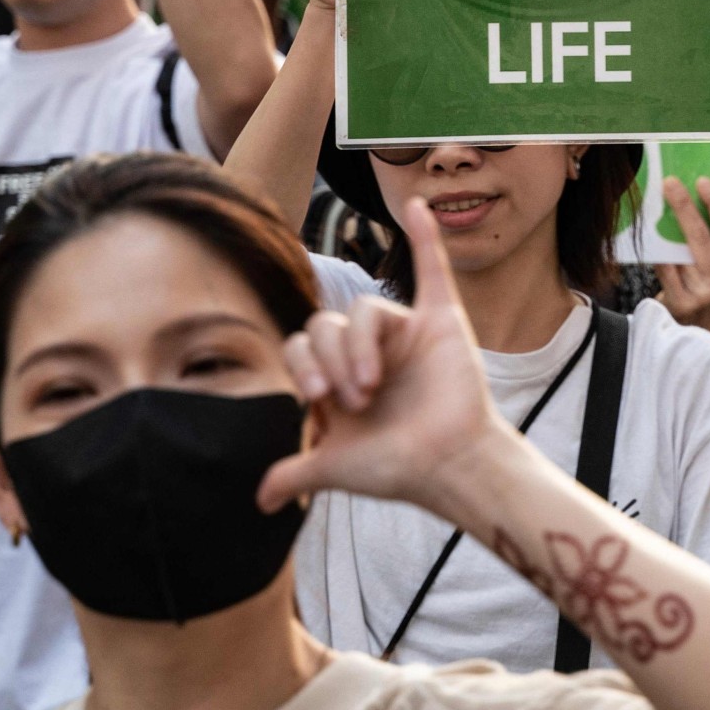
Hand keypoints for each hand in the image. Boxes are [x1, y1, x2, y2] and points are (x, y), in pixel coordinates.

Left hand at [258, 197, 501, 514]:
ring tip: (373, 383)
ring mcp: (404, 333)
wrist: (450, 467)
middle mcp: (369, 348)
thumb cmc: (398, 467)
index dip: (304, 366)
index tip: (321, 400)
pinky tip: (416, 208)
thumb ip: (295, 470)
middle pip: (327, 324)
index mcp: (341, 375)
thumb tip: (260, 501)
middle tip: (354, 397)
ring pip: (364, 309)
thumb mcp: (336, 467)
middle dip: (333, 360)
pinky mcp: (440, 320)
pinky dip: (426, 238)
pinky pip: (432, 269)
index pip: (303, 345)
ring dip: (361, 346)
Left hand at [654, 177, 709, 330]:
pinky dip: (656, 250)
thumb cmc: (706, 290)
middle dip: (685, 207)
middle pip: (702, 239)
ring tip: (654, 203)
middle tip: (670, 184)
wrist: (693, 332)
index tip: (703, 182)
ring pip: (680, 252)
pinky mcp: (681, 303)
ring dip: (665, 226)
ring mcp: (705, 296)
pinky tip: (648, 233)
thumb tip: (697, 198)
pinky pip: (665, 268)